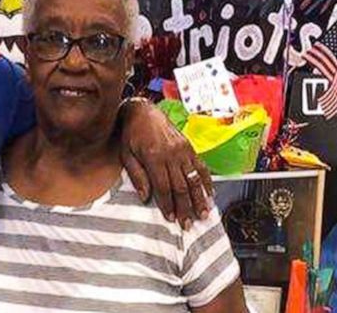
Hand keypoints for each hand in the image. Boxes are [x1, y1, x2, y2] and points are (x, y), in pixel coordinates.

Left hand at [119, 99, 212, 227]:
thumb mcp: (127, 154)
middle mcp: (171, 154)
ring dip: (199, 198)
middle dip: (185, 207)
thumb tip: (145, 198)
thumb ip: (137, 176)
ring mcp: (183, 150)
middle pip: (181, 186)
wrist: (143, 111)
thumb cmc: (132, 134)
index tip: (171, 218)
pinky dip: (207, 181)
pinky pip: (201, 166)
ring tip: (203, 214)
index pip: (164, 187)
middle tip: (188, 224)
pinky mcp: (189, 147)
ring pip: (194, 178)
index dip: (168, 204)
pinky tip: (210, 194)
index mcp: (154, 156)